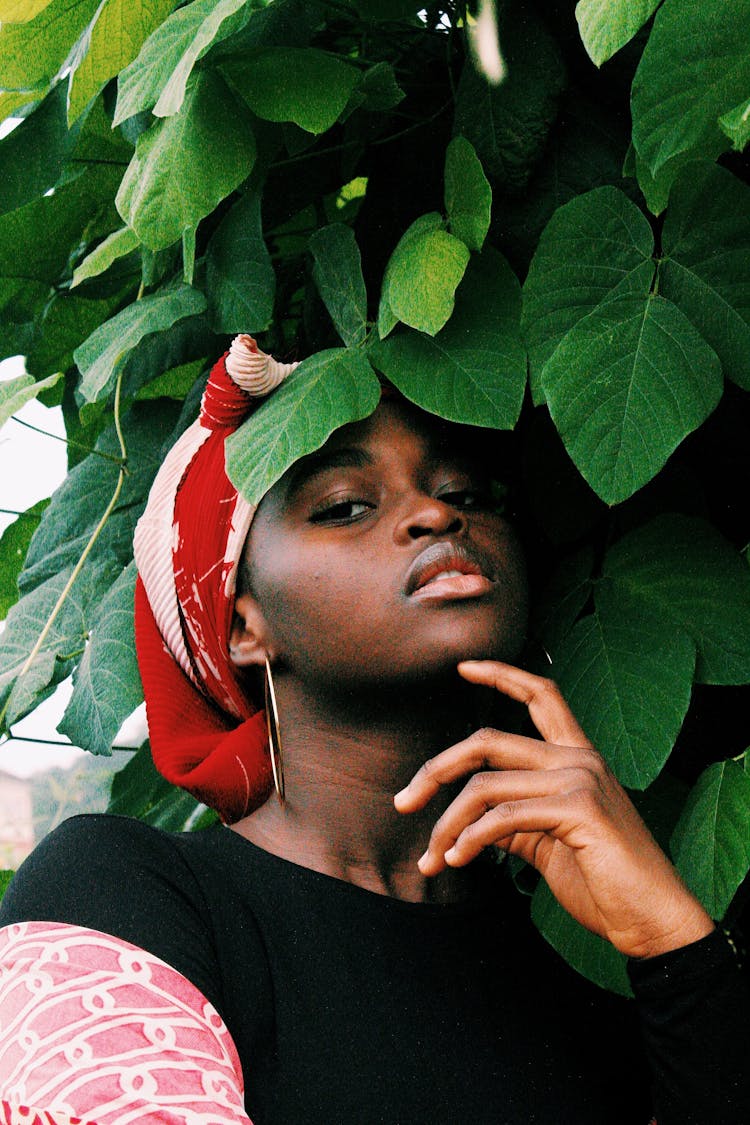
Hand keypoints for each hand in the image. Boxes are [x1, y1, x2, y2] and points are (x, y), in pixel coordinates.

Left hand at [394, 661, 713, 958]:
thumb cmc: (604, 884)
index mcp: (578, 757)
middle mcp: (579, 758)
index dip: (501, 675)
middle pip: (488, 740)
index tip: (463, 667)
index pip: (541, 695)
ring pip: (485, 785)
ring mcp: (581, 778)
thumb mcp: (548, 842)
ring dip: (446, 825)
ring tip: (432, 860)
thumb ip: (512, 820)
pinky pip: (502, 817)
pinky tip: (458, 860)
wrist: (653, 921)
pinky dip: (470, 839)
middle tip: (403, 802)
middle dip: (436, 769)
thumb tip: (466, 819)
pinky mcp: (580, 808)